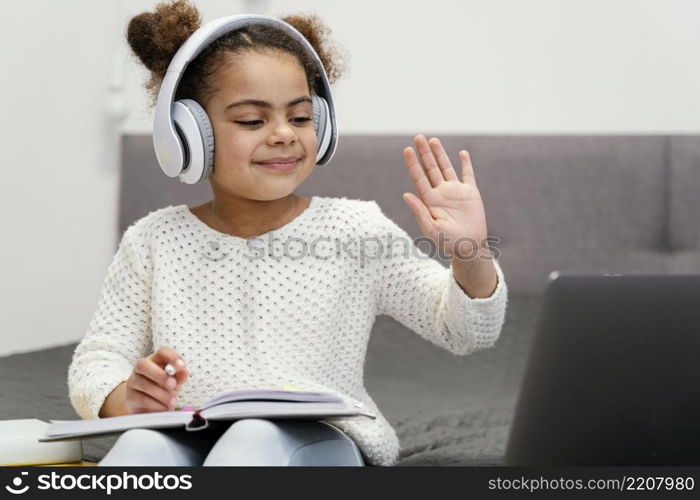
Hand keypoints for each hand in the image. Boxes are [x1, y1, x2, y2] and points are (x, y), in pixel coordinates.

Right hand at [124, 346, 188, 413]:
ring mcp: (133, 382)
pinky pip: (142, 399)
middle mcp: (141, 368)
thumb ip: (180, 376)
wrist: (147, 405)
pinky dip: (156, 405)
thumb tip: (184, 371)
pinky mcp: (130, 397)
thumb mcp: (175, 381)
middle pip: (143, 365)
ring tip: (172, 402)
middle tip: (173, 385)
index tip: (182, 366)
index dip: (172, 357)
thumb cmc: (164, 388)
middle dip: (160, 375)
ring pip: (144, 384)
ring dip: (161, 394)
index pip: (162, 352)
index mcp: (156, 360)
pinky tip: (164, 408)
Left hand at [402, 135, 488, 258]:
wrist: (468, 247)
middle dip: (424, 153)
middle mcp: (440, 193)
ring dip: (440, 154)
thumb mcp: (431, 229)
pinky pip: (468, 175)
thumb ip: (419, 211)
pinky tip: (461, 153)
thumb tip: (406, 194)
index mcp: (429, 200)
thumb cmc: (447, 242)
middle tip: (418, 137)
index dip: (413, 164)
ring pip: (446, 168)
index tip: (407, 150)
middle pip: (430, 168)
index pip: (419, 177)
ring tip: (433, 140)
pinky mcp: (470, 193)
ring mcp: (455, 191)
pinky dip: (465, 164)